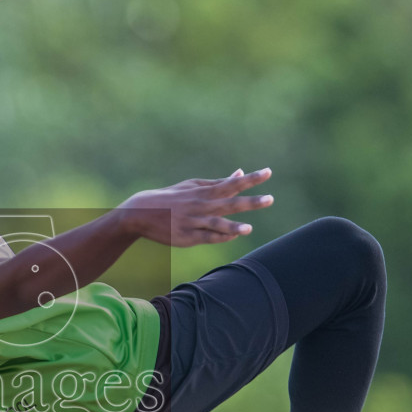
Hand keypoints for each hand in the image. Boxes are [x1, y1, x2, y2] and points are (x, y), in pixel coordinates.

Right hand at [118, 168, 274, 245]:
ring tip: (249, 228)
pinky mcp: (187, 237)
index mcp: (203, 192)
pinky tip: (234, 235)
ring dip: (233, 226)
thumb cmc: (171, 198)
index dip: (251, 179)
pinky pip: (207, 238)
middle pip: (229, 203)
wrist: (141, 213)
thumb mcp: (193, 186)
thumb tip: (240, 174)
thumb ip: (218, 183)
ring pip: (217, 224)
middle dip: (250, 202)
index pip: (232, 184)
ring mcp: (194, 222)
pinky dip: (221, 237)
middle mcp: (201, 206)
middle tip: (270, 199)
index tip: (268, 173)